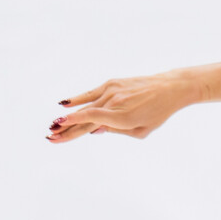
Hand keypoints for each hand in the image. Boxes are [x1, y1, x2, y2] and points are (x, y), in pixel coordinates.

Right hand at [48, 73, 193, 142]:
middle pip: (85, 117)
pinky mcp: (112, 82)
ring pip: (86, 106)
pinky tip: (64, 104)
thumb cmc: (158, 113)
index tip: (58, 134)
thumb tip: (94, 130)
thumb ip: (117, 131)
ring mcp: (112, 91)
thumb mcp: (142, 130)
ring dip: (68, 116)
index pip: (92, 122)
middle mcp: (115, 103)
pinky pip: (91, 93)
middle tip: (50, 136)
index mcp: (124, 118)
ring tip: (53, 125)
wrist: (170, 88)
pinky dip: (77, 99)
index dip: (73, 128)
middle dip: (66, 128)